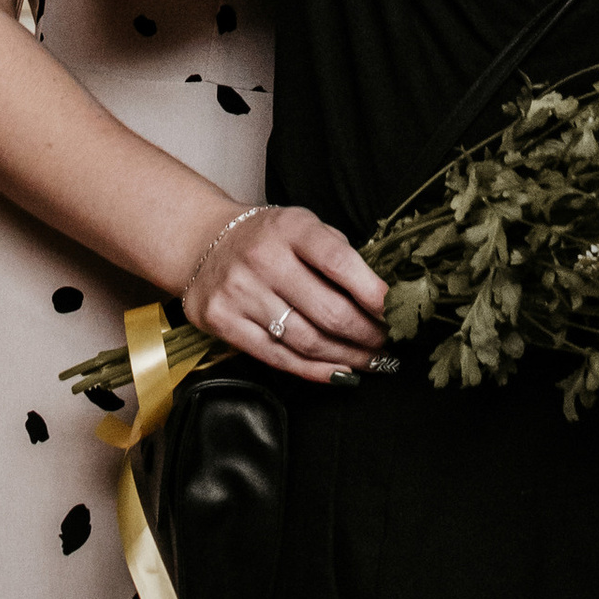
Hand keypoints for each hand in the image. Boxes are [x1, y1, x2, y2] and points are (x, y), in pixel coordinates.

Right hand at [180, 201, 387, 380]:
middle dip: (367, 334)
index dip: (373, 292)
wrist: (203, 241)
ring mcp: (240, 292)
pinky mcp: (223, 321)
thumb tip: (382, 298)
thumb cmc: (267, 237)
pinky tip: (339, 372)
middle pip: (328, 310)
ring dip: (347, 358)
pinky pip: (278, 357)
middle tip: (387, 344)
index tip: (395, 312)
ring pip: (306, 340)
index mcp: (290, 227)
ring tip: (370, 362)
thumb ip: (337, 254)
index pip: (339, 261)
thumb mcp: (302, 227)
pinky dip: (315, 371)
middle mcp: (263, 258)